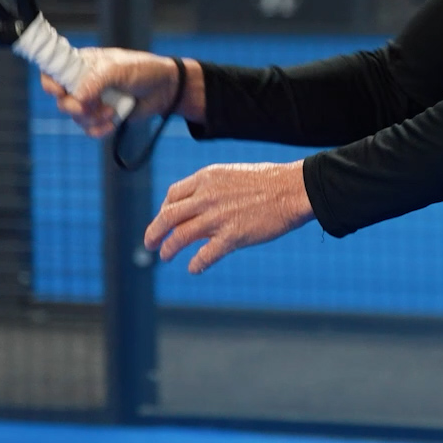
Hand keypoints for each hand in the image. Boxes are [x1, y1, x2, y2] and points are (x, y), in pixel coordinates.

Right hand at [41, 48, 196, 137]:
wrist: (166, 90)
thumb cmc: (144, 70)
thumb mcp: (120, 69)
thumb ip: (97, 80)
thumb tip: (77, 97)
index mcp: (83, 64)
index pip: (54, 70)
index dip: (50, 82)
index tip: (59, 91)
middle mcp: (84, 82)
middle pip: (62, 100)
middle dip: (74, 107)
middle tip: (88, 107)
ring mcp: (92, 101)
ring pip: (76, 117)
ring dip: (91, 118)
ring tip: (110, 112)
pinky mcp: (102, 117)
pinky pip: (89, 129)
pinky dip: (98, 129)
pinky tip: (111, 124)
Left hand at [144, 161, 314, 273]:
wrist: (292, 189)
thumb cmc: (269, 181)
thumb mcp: (232, 174)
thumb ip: (213, 188)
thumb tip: (201, 203)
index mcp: (207, 178)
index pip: (173, 194)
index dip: (164, 208)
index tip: (165, 219)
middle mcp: (206, 197)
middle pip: (168, 216)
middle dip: (154, 232)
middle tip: (150, 243)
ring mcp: (218, 217)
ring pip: (180, 236)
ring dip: (169, 249)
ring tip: (165, 257)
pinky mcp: (232, 236)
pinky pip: (205, 255)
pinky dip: (196, 264)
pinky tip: (193, 268)